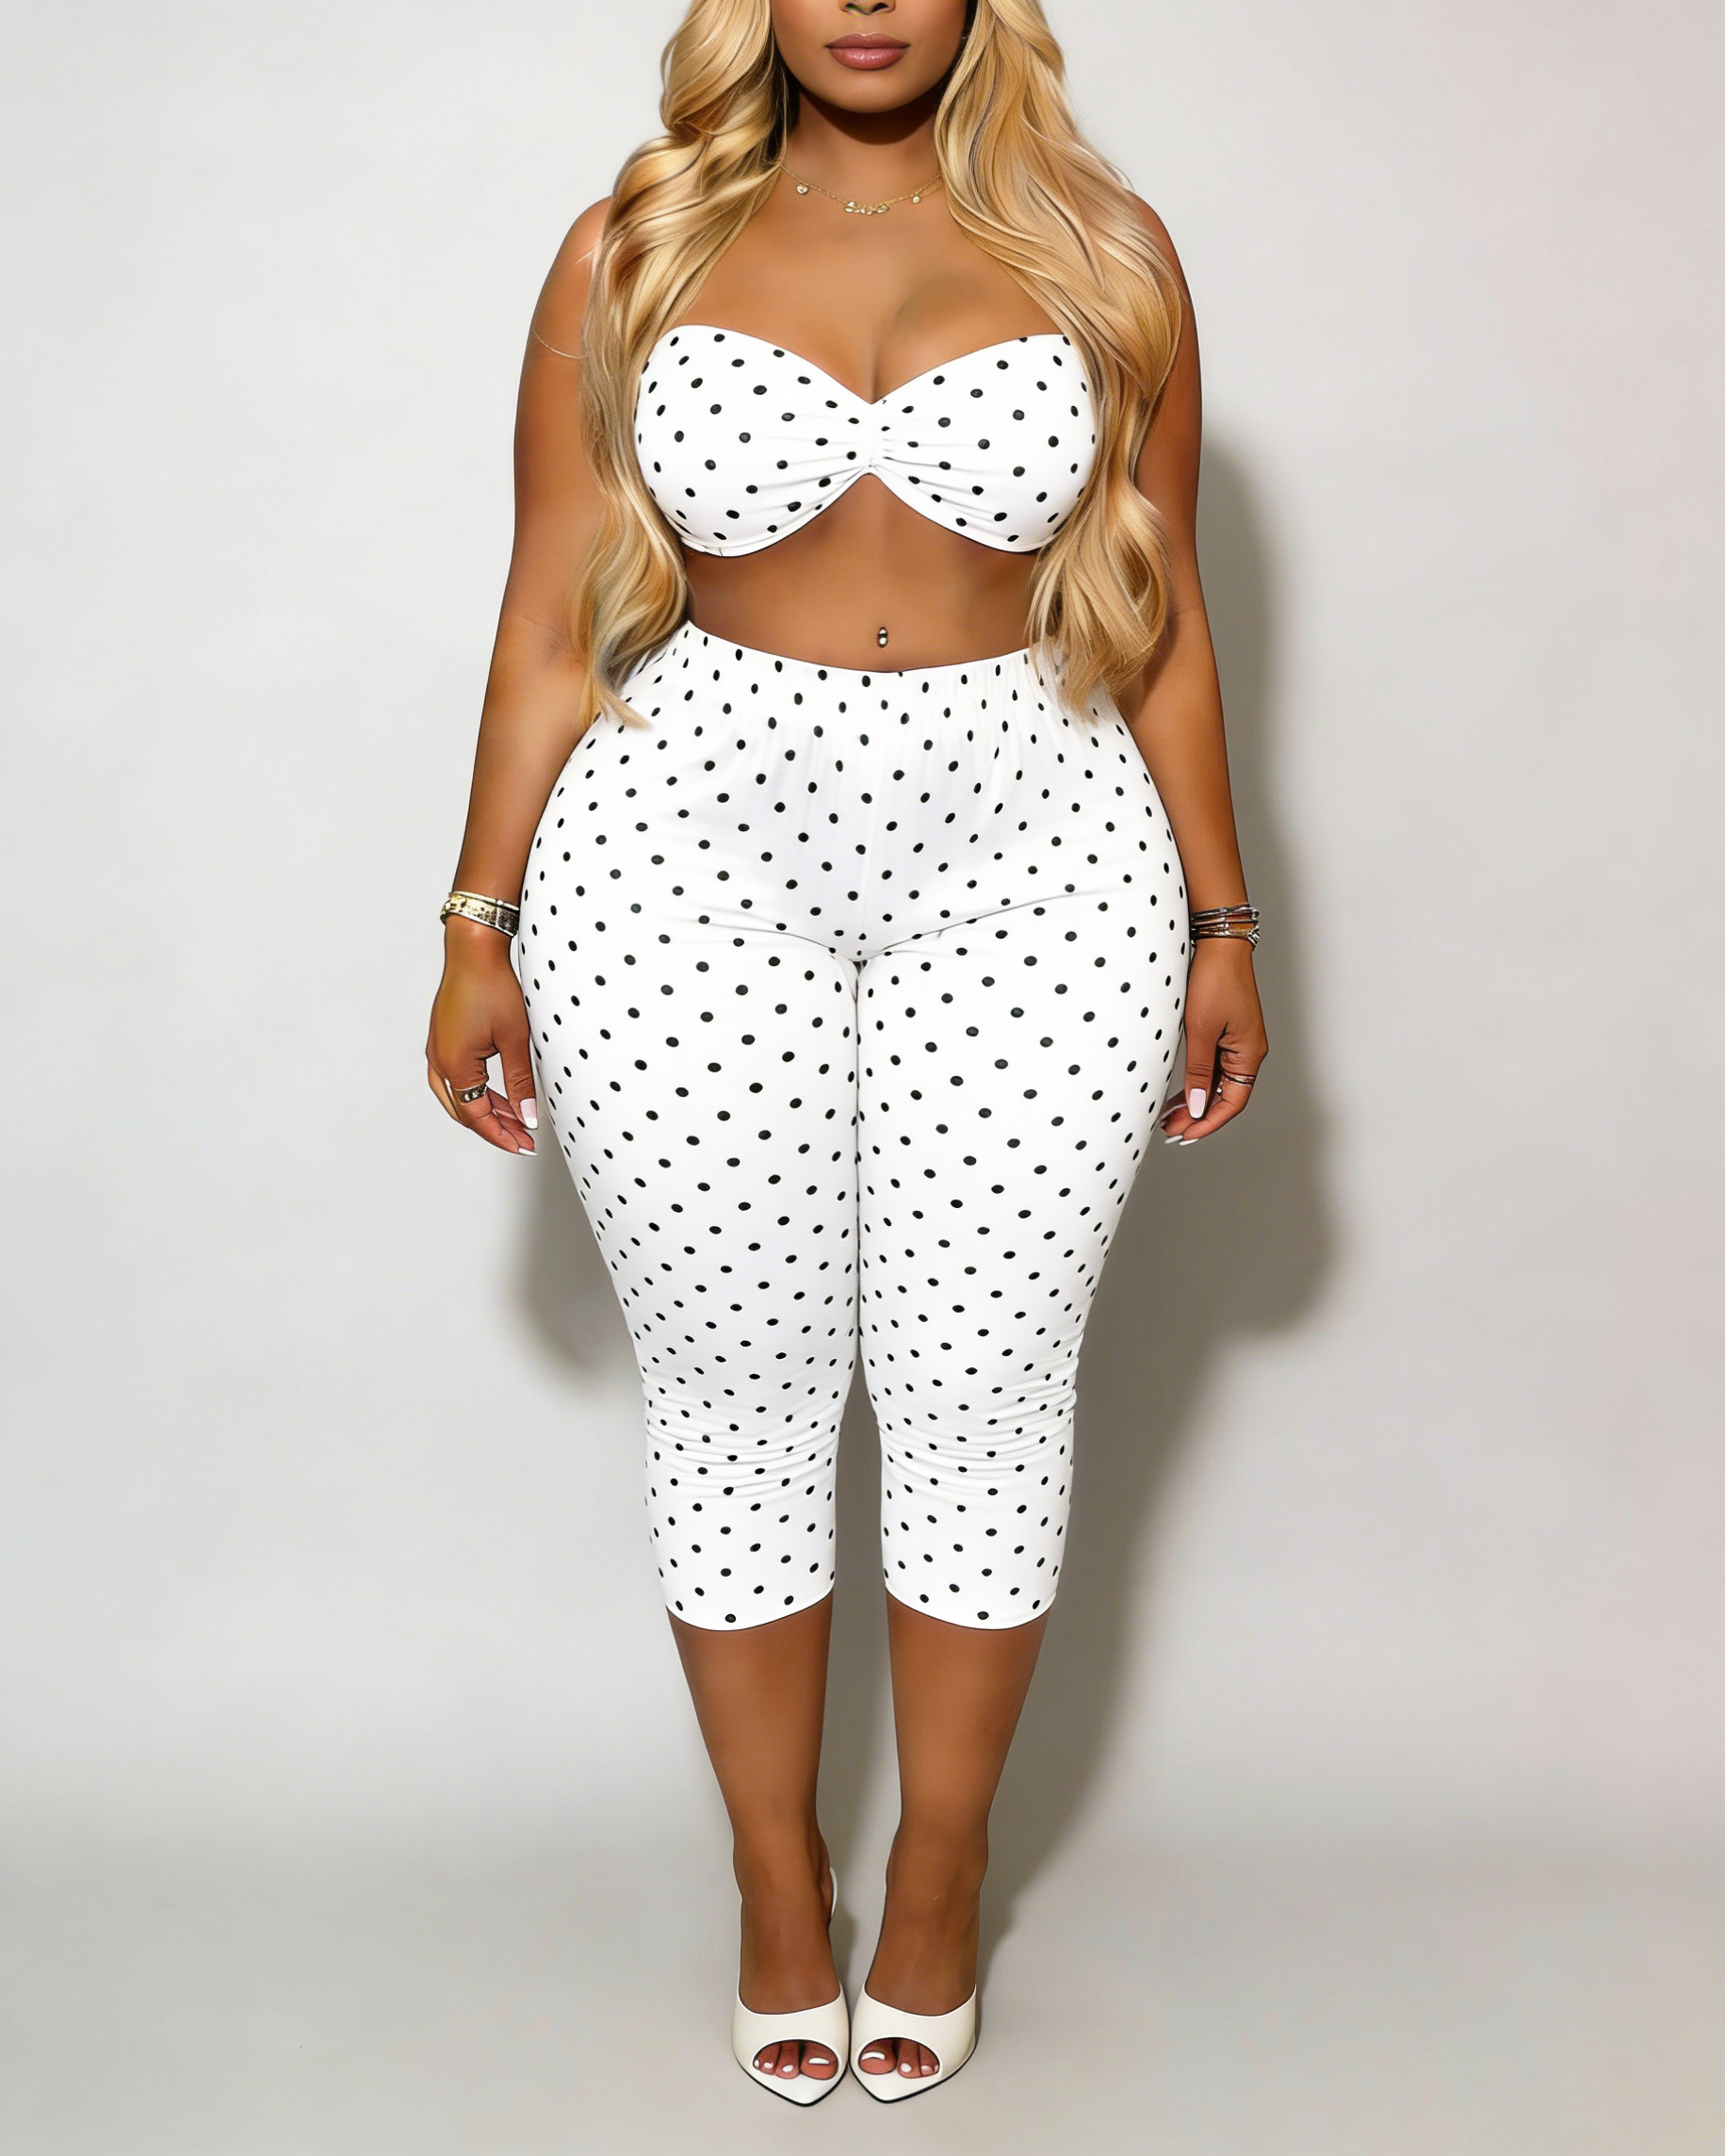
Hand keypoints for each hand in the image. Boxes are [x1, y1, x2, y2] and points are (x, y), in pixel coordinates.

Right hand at [425, 920, 538, 1153]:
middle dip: (494, 1128)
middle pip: (464, 1111)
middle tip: (522, 1139)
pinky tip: (499, 1096)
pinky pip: (456, 1079)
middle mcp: (439, 1061)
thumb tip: (527, 1116)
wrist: (473, 952)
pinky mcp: (443, 1040)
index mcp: (454, 1065)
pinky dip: (477, 1092)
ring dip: (486, 1111)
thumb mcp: (515, 1039)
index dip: (501, 1135)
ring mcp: (438, 1050)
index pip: (477, 1116)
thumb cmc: (491, 987)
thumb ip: (520, 1082)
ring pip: (458, 1097)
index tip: (523, 1146)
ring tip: (515, 1120)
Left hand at [1159, 938, 1266, 1143]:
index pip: (1232, 1103)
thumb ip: (1199, 1072)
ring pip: (1218, 1083)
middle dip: (1198, 1115)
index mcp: (1249, 1054)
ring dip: (1196, 1100)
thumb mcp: (1200, 1030)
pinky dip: (1198, 1081)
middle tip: (1170, 1129)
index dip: (1209, 1122)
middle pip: (1226, 1096)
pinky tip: (1180, 1091)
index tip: (1185, 1134)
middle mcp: (1248, 1051)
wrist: (1218, 943)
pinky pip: (1214, 1066)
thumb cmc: (1214, 979)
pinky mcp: (1226, 1031)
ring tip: (1170, 1115)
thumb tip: (1198, 1106)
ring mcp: (1238, 1041)